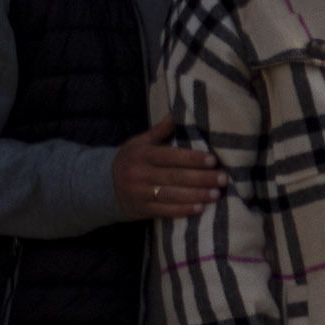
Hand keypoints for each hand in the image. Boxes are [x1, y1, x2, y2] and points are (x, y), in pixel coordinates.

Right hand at [109, 124, 223, 221]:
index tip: (213, 160)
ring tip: (216, 194)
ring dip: (195, 195)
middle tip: (223, 178)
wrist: (101, 185)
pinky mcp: (141, 209)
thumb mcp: (139, 143)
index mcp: (142, 154)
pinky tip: (200, 208)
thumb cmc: (130, 160)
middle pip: (174, 177)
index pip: (170, 156)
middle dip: (201, 178)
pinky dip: (182, 210)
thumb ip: (159, 131)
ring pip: (171, 195)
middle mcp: (139, 174)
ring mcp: (139, 193)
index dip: (192, 158)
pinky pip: (164, 211)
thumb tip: (177, 113)